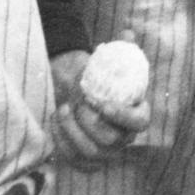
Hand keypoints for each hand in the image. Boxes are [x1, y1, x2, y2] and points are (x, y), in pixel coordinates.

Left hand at [51, 36, 150, 169]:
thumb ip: (122, 47)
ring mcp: (106, 152)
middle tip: (76, 103)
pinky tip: (55, 120)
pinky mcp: (86, 160)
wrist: (80, 93)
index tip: (103, 104)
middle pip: (110, 140)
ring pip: (89, 152)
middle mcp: (125, 138)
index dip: (123, 117)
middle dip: (89, 122)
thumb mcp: (111, 60)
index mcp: (138, 115)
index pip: (139, 123)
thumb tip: (127, 33)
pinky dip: (61, 141)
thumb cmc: (100, 77)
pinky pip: (73, 159)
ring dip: (72, 131)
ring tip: (63, 109)